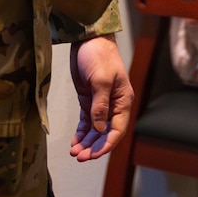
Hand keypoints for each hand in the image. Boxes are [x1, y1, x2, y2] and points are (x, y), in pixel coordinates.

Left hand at [69, 35, 132, 161]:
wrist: (89, 39)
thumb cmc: (99, 56)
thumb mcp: (100, 80)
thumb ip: (100, 105)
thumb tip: (98, 129)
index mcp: (122, 100)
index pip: (117, 129)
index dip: (106, 144)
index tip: (93, 155)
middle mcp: (114, 105)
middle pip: (105, 133)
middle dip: (94, 146)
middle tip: (80, 157)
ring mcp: (101, 103)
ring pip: (95, 130)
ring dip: (86, 142)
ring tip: (75, 153)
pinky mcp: (89, 100)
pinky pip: (87, 121)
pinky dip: (82, 133)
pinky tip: (75, 142)